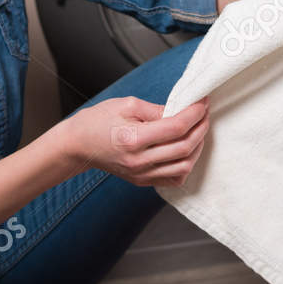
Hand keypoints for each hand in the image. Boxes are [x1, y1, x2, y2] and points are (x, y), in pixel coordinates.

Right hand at [55, 95, 209, 186]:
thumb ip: (156, 109)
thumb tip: (181, 110)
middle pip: (184, 147)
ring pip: (184, 166)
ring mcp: (141, 174)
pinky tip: (187, 149)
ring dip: (197, 147)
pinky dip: (186, 164)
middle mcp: (138, 161)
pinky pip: (174, 178)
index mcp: (133, 139)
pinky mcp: (142, 181)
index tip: (202, 102)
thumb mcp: (126, 104)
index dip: (194, 113)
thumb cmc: (98, 121)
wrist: (78, 145)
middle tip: (204, 113)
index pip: (176, 127)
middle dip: (201, 128)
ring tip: (198, 129)